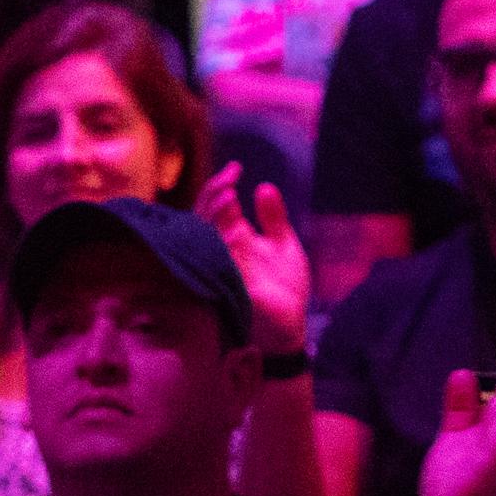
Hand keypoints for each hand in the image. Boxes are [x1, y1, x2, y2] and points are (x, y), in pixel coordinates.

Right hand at [198, 161, 307, 360]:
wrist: (292, 327)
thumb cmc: (284, 288)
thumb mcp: (283, 246)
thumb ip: (273, 218)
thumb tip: (263, 186)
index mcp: (232, 240)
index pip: (214, 207)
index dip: (220, 186)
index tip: (236, 168)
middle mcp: (222, 253)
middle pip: (203, 218)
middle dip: (214, 196)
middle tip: (230, 179)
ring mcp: (223, 272)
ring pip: (207, 239)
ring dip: (215, 217)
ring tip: (229, 195)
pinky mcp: (231, 290)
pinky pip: (221, 266)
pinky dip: (225, 246)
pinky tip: (234, 228)